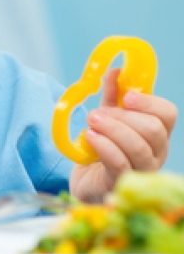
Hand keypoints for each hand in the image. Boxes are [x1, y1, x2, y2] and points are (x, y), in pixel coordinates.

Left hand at [70, 68, 176, 201]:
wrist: (86, 181)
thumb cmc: (102, 149)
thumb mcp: (107, 118)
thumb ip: (112, 96)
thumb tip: (115, 71)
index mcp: (156, 133)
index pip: (168, 114)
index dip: (149, 102)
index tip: (127, 96)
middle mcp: (156, 152)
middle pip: (154, 130)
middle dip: (123, 117)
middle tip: (97, 113)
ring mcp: (142, 170)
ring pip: (138, 147)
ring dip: (112, 130)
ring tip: (91, 123)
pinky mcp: (122, 182)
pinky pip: (119, 163)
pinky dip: (104, 146)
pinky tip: (90, 138)